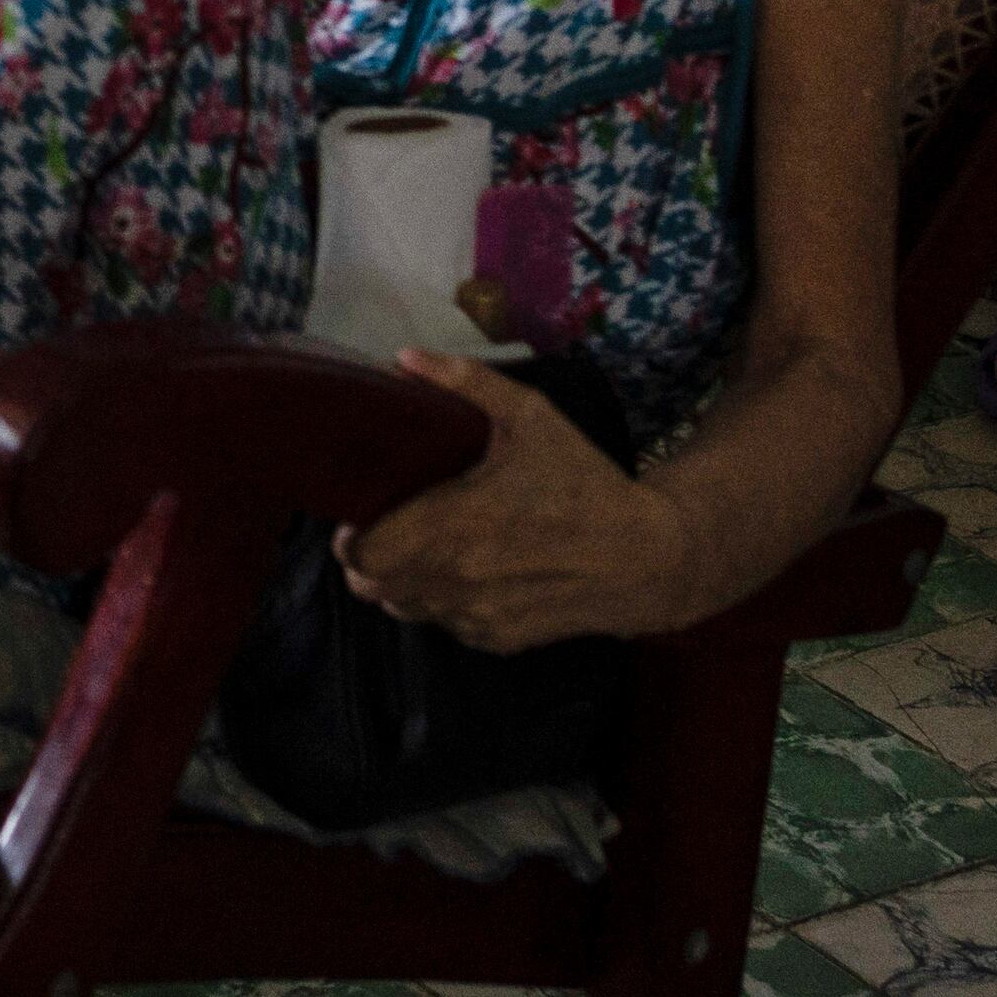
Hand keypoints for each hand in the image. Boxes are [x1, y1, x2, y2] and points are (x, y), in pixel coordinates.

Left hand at [331, 354, 682, 655]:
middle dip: (367, 560)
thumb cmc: (585, 482)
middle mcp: (457, 581)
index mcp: (455, 526)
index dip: (349, 538)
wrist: (647, 557)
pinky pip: (445, 626)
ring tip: (422, 548)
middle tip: (385, 528)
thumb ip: (466, 383)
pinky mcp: (498, 640)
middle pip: (371, 587)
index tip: (359, 514)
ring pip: (404, 610)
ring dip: (401, 584)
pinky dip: (441, 604)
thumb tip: (402, 356)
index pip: (363, 554)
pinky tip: (465, 572)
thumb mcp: (532, 417)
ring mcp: (476, 617)